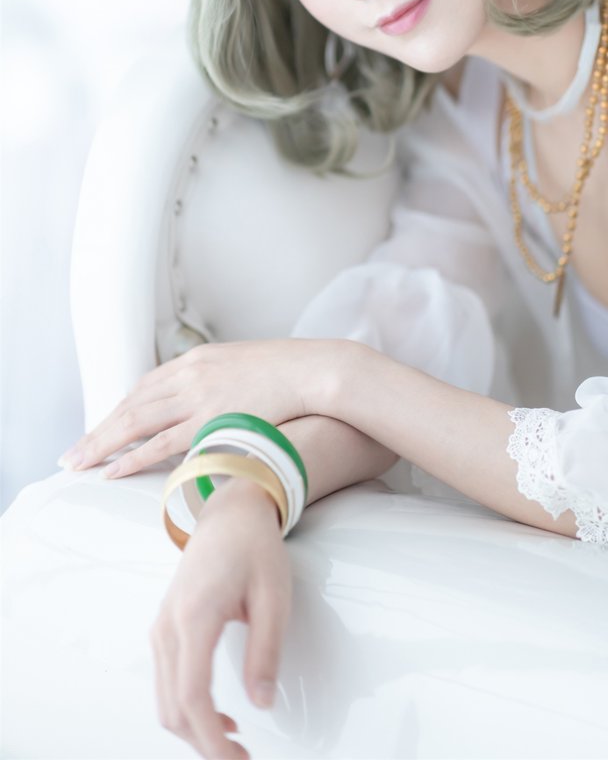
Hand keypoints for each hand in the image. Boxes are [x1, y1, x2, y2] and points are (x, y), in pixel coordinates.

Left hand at [59, 338, 344, 478]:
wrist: (315, 370)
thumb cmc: (291, 372)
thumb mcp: (247, 367)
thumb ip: (223, 382)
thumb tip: (218, 401)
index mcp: (198, 359)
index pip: (146, 386)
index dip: (121, 410)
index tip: (104, 428)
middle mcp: (190, 374)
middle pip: (132, 404)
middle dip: (99, 430)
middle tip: (72, 453)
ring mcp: (198, 397)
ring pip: (137, 422)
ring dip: (103, 444)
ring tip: (77, 463)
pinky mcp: (210, 420)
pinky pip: (162, 443)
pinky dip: (133, 456)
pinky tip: (113, 469)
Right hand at [152, 476, 289, 759]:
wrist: (230, 513)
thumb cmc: (254, 546)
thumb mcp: (274, 597)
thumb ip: (267, 651)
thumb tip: (262, 702)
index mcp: (195, 615)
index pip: (191, 696)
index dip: (211, 739)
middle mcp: (168, 624)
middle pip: (172, 708)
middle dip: (204, 743)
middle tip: (242, 758)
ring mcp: (161, 626)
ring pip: (165, 700)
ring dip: (195, 730)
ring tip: (235, 743)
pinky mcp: (165, 628)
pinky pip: (166, 682)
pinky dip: (187, 709)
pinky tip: (220, 717)